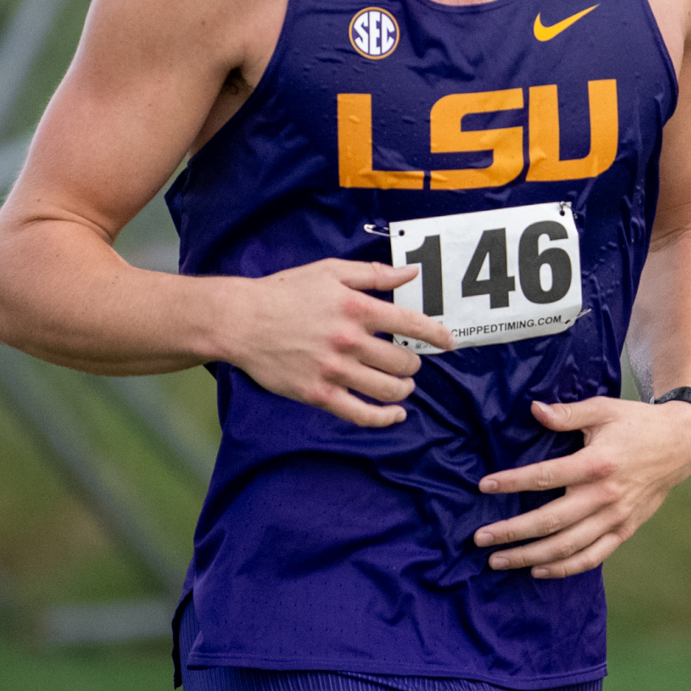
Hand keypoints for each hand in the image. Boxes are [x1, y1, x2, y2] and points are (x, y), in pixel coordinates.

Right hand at [228, 259, 453, 427]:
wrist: (242, 321)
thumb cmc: (285, 292)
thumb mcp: (330, 271)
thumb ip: (374, 274)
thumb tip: (411, 272)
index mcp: (357, 308)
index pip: (412, 324)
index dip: (437, 335)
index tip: (449, 342)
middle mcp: (350, 341)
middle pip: (404, 362)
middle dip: (414, 363)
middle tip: (410, 361)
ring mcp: (335, 371)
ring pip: (389, 390)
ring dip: (404, 389)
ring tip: (403, 384)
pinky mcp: (319, 394)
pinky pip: (362, 414)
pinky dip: (385, 418)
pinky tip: (395, 414)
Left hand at [473, 397, 690, 578]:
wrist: (680, 445)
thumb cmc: (636, 423)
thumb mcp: (603, 409)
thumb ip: (567, 414)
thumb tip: (533, 409)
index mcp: (597, 463)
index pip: (546, 477)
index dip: (512, 482)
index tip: (484, 487)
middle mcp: (605, 496)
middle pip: (551, 521)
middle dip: (512, 532)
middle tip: (480, 539)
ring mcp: (616, 518)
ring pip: (567, 546)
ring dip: (530, 557)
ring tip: (499, 560)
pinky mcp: (625, 530)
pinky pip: (592, 557)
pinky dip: (564, 568)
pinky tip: (538, 570)